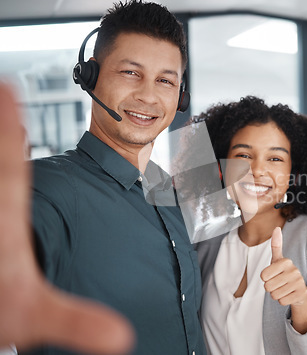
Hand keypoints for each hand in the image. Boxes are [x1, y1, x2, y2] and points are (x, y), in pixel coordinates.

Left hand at [0, 84, 133, 353]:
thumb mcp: (35, 318)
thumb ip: (76, 323)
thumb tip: (119, 336)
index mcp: (5, 228)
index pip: (10, 173)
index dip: (9, 133)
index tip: (6, 91)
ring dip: (0, 141)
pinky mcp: (0, 223)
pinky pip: (3, 186)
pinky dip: (5, 158)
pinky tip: (8, 151)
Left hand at [260, 227, 306, 332]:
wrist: (299, 290)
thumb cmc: (284, 273)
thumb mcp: (278, 260)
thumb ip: (276, 245)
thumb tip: (277, 228)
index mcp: (285, 261)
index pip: (263, 276)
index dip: (265, 278)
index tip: (274, 275)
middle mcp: (294, 270)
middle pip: (267, 286)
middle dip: (270, 287)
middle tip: (279, 283)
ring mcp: (299, 283)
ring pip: (274, 295)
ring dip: (276, 294)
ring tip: (284, 288)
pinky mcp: (301, 294)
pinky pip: (281, 301)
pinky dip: (282, 300)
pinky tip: (289, 294)